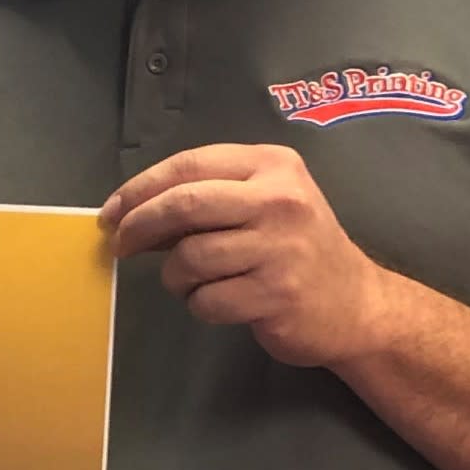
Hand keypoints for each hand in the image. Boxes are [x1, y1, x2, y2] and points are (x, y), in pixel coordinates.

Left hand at [102, 144, 388, 366]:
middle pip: (184, 204)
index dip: (140, 188)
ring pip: (191, 257)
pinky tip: (220, 301)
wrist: (356, 305)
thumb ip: (207, 199)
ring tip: (191, 282)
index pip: (189, 165)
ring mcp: (281, 248)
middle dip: (140, 225)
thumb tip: (130, 213)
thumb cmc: (298, 249)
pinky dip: (199, 304)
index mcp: (272, 165)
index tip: (112, 212)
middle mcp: (280, 200)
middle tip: (121, 245)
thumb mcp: (263, 204)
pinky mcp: (277, 294)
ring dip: (175, 276)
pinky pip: (207, 299)